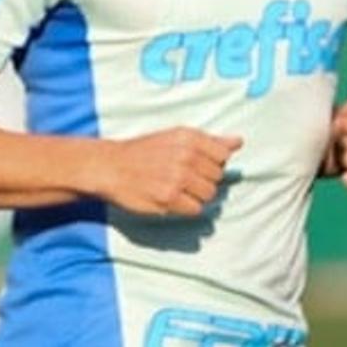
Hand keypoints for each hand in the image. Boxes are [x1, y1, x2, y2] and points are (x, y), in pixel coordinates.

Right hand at [96, 127, 240, 216]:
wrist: (109, 166)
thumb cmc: (143, 152)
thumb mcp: (174, 138)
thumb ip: (209, 141)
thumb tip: (238, 141)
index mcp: (188, 137)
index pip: (223, 157)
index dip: (209, 163)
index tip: (192, 163)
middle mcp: (185, 155)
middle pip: (217, 178)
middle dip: (201, 180)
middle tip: (178, 176)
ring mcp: (178, 177)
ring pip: (208, 195)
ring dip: (194, 195)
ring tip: (173, 187)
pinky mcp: (169, 198)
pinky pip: (195, 209)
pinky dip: (183, 207)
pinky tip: (167, 197)